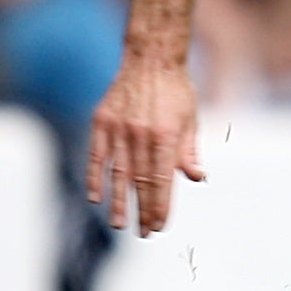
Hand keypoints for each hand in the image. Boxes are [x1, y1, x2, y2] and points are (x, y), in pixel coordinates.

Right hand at [86, 57, 203, 235]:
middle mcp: (141, 134)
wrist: (151, 58)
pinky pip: (96, 155)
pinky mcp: (101, 121)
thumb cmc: (176, 90)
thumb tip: (196, 178)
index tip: (160, 225)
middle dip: (142, 210)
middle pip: (140, 181)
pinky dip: (95, 177)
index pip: (162, 180)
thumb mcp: (191, 119)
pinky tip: (95, 197)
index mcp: (166, 135)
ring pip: (117, 173)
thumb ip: (189, 151)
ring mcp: (118, 128)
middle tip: (143, 233)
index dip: (160, 205)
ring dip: (118, 201)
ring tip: (119, 224)